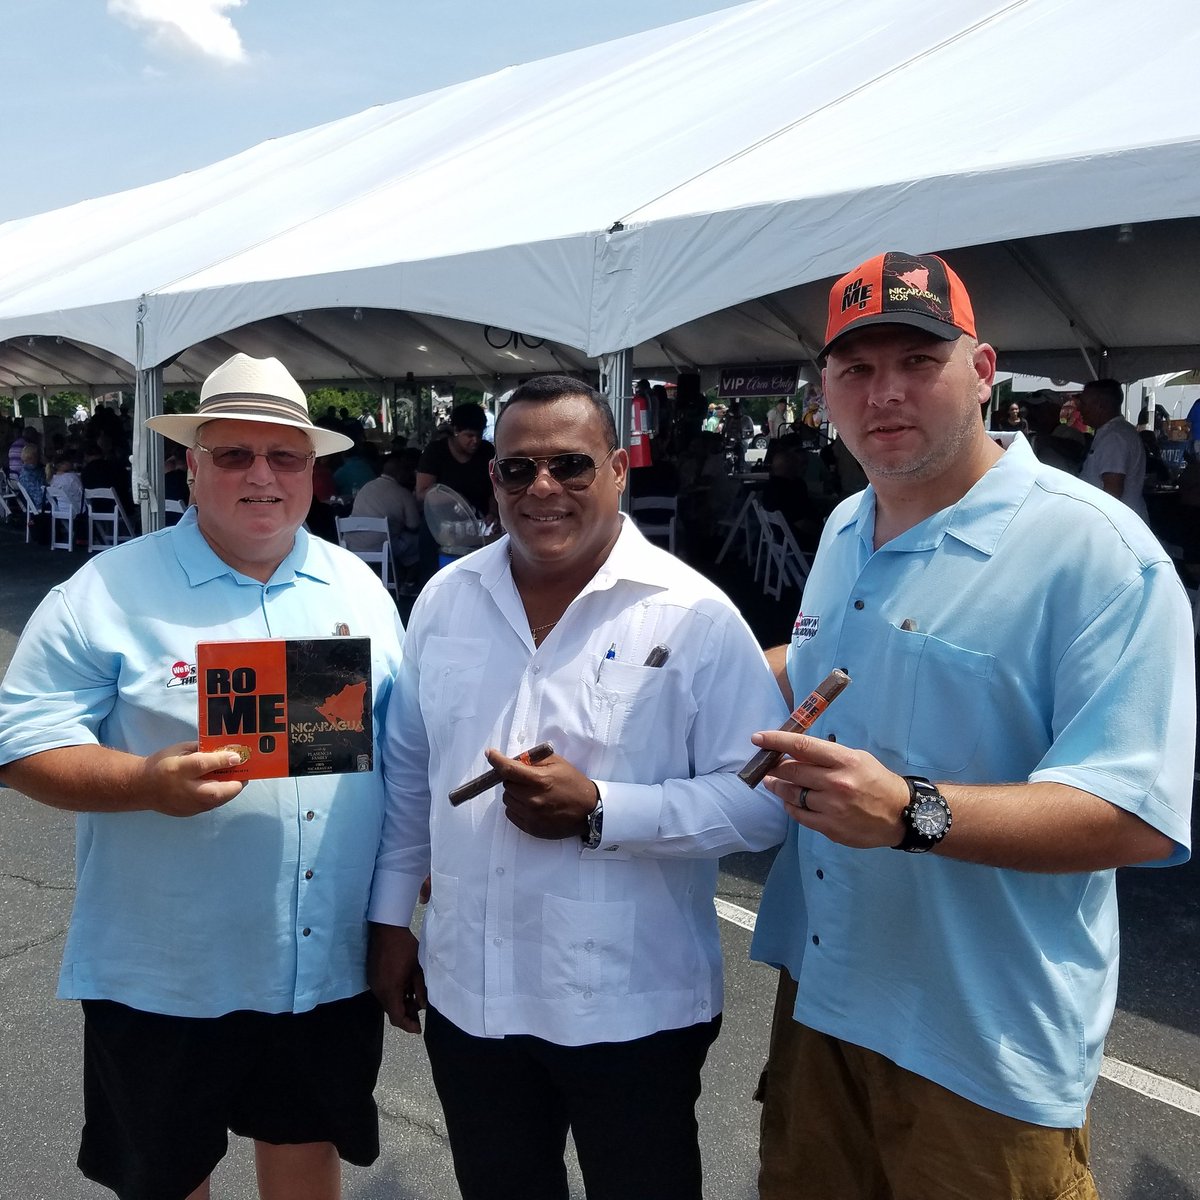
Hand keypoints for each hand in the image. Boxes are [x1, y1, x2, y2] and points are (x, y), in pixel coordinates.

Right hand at [137, 741, 245, 816]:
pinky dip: (221, 796)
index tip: (238, 757)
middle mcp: (183, 790)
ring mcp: (186, 805)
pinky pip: (211, 805)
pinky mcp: (189, 813)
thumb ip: (201, 749)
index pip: (203, 765)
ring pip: (217, 801)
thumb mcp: (179, 749)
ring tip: (239, 780)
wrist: (141, 787)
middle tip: (246, 773)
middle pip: (215, 791)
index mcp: (178, 769)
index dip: (223, 761)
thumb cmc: (162, 763)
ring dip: (231, 791)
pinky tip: (225, 787)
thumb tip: (224, 750)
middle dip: (235, 783)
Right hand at [368, 923, 424, 1032]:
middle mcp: (379, 991)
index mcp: (390, 991)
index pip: (396, 1017)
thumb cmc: (404, 948)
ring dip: (400, 1003)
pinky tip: (406, 988)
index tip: (419, 1029)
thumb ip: (420, 989)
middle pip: (391, 1011)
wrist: (386, 929)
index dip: (408, 1025)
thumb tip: (423, 1005)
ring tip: (415, 998)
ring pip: (388, 1002)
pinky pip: (384, 992)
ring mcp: (374, 984)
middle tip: (420, 1011)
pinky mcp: (373, 977)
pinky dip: (395, 995)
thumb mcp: (417, 970)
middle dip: (406, 1014)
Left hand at [485, 747, 595, 839]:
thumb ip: (534, 760)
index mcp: (540, 780)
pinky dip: (516, 807)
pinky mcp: (531, 828)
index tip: (490, 754)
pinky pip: (511, 814)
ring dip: (514, 794)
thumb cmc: (573, 784)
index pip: (509, 769)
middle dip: (513, 779)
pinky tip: (531, 804)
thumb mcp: (558, 763)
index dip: (496, 760)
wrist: (589, 811)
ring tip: (531, 793)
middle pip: (506, 785)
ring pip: (507, 800)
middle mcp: (533, 799)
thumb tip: (515, 759)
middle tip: (527, 779)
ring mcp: (531, 815)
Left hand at [749, 730, 908, 848]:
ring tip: (772, 782)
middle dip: (774, 766)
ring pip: (792, 794)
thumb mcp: (856, 758)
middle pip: (792, 771)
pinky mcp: (830, 828)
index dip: (776, 741)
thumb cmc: (877, 780)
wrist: (901, 814)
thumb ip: (827, 756)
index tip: (758, 738)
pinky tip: (789, 800)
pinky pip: (800, 815)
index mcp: (844, 760)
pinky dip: (790, 805)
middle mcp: (836, 783)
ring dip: (778, 786)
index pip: (802, 746)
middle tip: (766, 764)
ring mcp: (832, 807)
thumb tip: (794, 753)